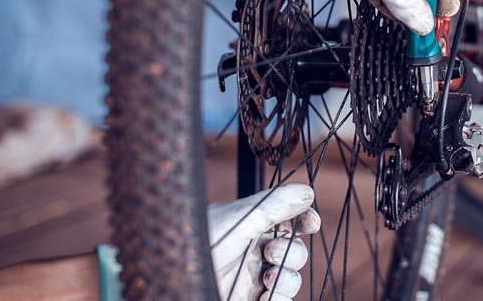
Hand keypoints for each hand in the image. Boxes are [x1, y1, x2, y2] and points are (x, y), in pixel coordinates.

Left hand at [209, 183, 320, 300]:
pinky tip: (264, 297)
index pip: (289, 221)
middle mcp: (253, 253)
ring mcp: (253, 280)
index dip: (304, 220)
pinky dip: (280, 300)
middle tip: (268, 253)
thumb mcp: (240, 219)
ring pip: (292, 279)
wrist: (172, 284)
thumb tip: (308, 192)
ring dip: (288, 278)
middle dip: (292, 252)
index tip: (310, 223)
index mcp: (250, 226)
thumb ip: (276, 205)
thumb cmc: (199, 245)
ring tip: (267, 279)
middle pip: (296, 251)